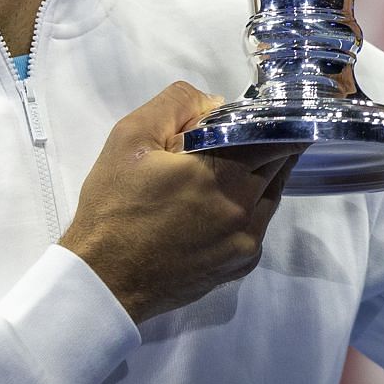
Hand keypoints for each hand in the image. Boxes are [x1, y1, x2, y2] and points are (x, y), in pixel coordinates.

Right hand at [60, 82, 299, 322]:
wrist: (104, 279)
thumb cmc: (114, 206)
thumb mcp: (130, 137)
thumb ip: (176, 104)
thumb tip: (216, 104)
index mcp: (222, 173)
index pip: (274, 134)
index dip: (271, 118)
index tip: (262, 110)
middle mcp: (245, 207)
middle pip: (279, 162)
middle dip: (268, 143)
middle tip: (243, 135)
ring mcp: (247, 239)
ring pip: (273, 192)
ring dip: (262, 173)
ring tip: (233, 166)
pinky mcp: (241, 263)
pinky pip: (259, 223)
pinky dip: (250, 206)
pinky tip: (221, 203)